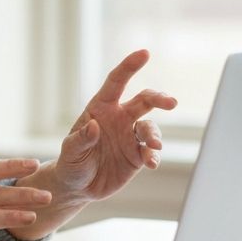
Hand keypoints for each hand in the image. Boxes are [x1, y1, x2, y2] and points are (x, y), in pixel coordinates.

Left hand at [52, 49, 176, 204]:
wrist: (78, 187)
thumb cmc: (70, 163)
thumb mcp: (70, 152)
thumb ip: (81, 139)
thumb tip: (93, 126)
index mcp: (100, 109)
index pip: (116, 82)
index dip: (129, 67)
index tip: (145, 53)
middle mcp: (119, 119)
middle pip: (143, 100)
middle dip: (158, 98)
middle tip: (171, 102)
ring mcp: (130, 137)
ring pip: (150, 127)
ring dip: (155, 135)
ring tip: (154, 147)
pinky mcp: (137, 156)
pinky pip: (151, 151)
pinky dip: (154, 155)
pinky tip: (151, 163)